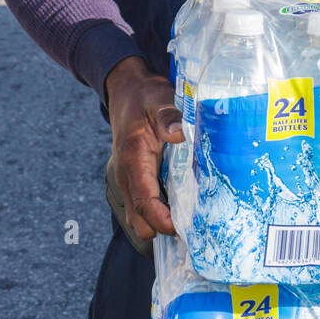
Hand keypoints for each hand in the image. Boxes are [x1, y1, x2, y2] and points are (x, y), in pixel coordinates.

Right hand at [104, 56, 184, 239]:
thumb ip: (169, 115)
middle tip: (193, 224)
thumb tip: (180, 133)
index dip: (162, 220)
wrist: (126, 90)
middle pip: (138, 220)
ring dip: (160, 222)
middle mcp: (126, 175)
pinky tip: (182, 205)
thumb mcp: (159, 98)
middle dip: (162, 228)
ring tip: (190, 218)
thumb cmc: (145, 95)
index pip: (143, 201)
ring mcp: (128, 180)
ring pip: (138, 218)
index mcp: (133, 159)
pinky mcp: (134, 180)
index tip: (184, 228)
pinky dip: (158, 213)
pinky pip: (143, 207)